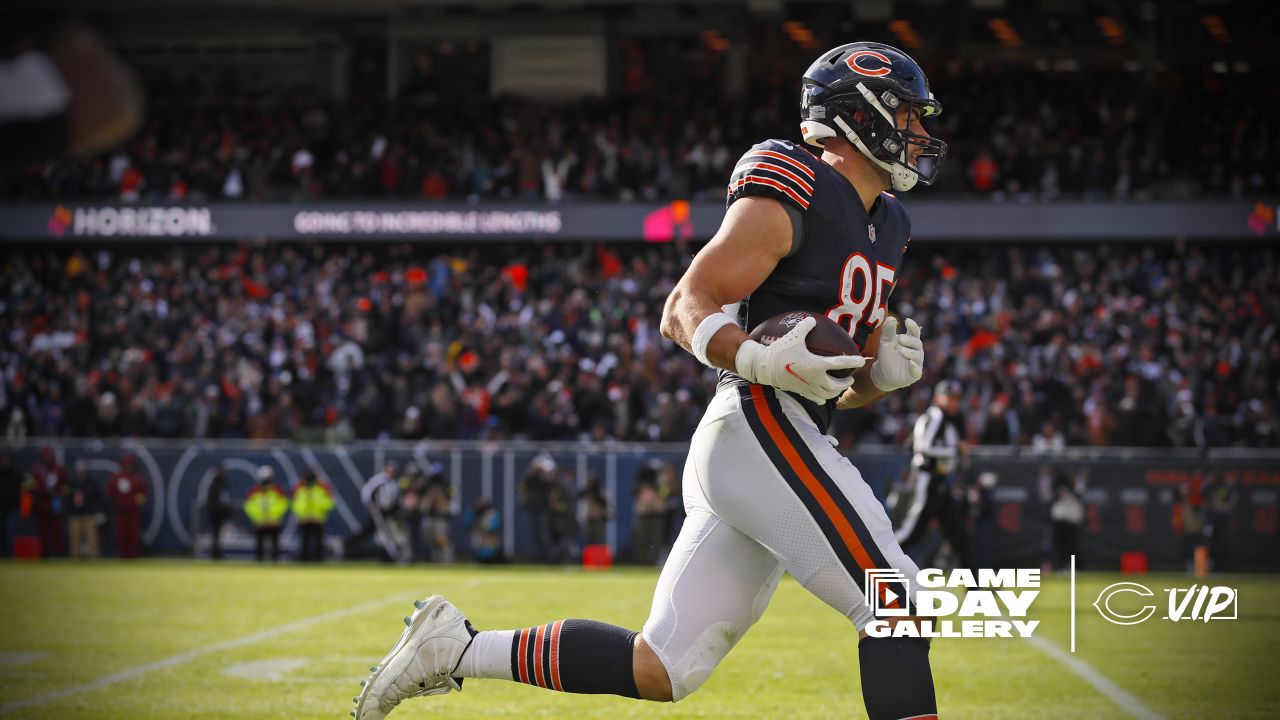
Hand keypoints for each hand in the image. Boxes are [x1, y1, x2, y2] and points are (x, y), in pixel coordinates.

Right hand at [736, 316, 866, 403]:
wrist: (765, 367)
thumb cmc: (781, 350)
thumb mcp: (794, 335)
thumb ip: (806, 326)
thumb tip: (812, 320)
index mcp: (817, 364)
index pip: (840, 364)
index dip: (853, 361)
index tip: (861, 360)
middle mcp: (815, 378)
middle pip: (837, 385)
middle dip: (846, 382)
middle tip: (850, 378)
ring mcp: (808, 387)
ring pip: (828, 395)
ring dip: (836, 391)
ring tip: (839, 387)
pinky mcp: (801, 392)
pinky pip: (816, 398)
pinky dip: (823, 398)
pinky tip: (824, 395)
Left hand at [869, 317, 923, 391]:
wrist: (882, 373)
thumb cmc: (887, 355)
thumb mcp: (886, 342)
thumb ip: (888, 331)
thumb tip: (891, 318)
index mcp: (910, 341)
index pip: (914, 332)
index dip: (913, 326)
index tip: (907, 321)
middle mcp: (916, 351)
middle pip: (917, 343)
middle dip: (909, 340)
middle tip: (900, 339)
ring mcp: (916, 363)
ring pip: (918, 356)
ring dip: (910, 353)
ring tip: (901, 351)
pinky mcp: (914, 374)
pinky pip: (917, 370)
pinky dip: (914, 367)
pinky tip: (910, 363)